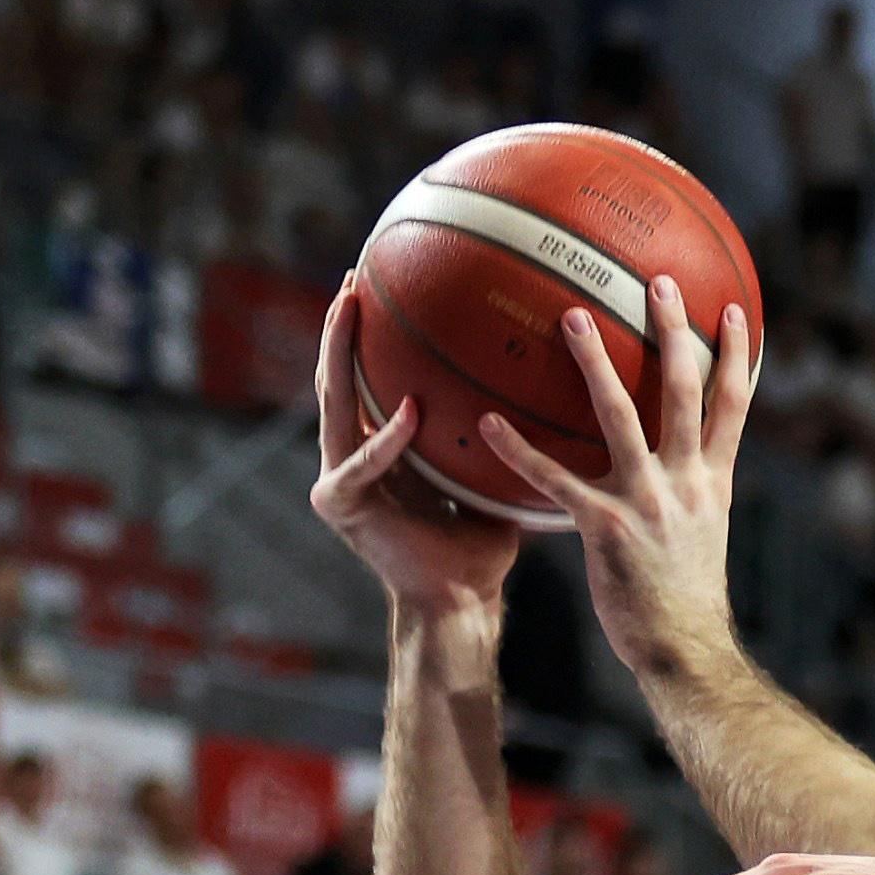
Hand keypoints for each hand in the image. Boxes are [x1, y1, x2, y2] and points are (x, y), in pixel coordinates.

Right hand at [310, 274, 520, 613]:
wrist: (461, 597)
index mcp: (379, 445)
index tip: (378, 280)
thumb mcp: (487, 470)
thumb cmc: (482, 538)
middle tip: (353, 278)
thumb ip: (493, 428)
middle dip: (340, 327)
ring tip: (348, 310)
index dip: (367, 333)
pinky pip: (366, 462)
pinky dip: (388, 438)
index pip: (367, 377)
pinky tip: (409, 409)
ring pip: (334, 405)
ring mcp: (339, 478)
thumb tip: (540, 376)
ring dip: (339, 356)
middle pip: (338, 378)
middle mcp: (350, 454)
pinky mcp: (342, 504)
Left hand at [477, 276, 753, 677]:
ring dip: (596, 363)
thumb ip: (689, 495)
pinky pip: (556, 481)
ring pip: (622, 418)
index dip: (735, 355)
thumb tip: (673, 471)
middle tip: (656, 280)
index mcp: (714, 482)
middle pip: (684, 392)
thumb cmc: (685, 600)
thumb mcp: (704, 537)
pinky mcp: (607, 529)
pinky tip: (487, 424)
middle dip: (674, 332)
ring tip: (571, 316)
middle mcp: (688, 482)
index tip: (734, 308)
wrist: (684, 650)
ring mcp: (650, 502)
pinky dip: (520, 451)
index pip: (734, 405)